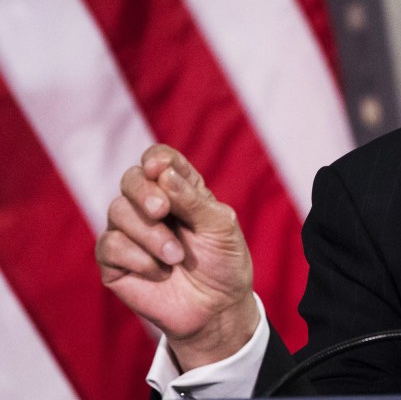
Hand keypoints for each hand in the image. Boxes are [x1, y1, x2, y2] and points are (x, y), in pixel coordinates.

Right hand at [95, 144, 258, 370]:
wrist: (217, 308)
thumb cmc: (223, 262)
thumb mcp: (220, 225)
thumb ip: (193, 199)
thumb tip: (163, 173)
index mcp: (180, 190)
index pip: (159, 159)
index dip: (156, 159)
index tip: (159, 169)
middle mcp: (151, 206)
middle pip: (131, 179)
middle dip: (144, 192)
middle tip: (162, 211)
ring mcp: (130, 232)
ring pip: (117, 211)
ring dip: (150, 234)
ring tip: (176, 257)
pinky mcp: (115, 261)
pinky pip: (110, 245)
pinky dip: (138, 257)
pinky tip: (160, 272)